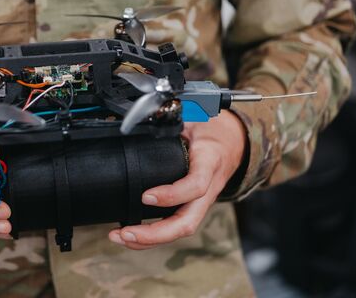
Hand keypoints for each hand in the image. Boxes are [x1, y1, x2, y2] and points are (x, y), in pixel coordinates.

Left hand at [108, 110, 246, 249]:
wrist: (234, 141)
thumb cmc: (212, 129)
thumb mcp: (194, 116)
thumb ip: (172, 119)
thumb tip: (143, 117)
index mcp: (210, 163)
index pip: (195, 185)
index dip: (172, 195)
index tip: (146, 196)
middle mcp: (208, 188)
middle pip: (187, 222)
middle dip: (156, 233)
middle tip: (126, 233)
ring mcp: (201, 201)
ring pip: (181, 229)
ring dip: (150, 239)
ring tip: (120, 237)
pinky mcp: (192, 206)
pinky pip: (176, 225)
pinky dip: (153, 235)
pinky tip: (131, 236)